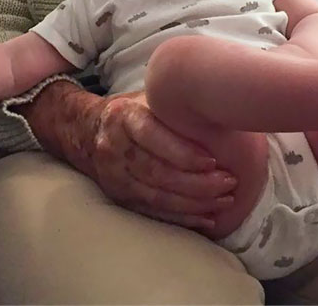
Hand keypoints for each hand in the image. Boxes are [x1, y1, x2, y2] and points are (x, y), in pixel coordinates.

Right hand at [18, 83, 237, 231]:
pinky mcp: (119, 197)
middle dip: (196, 183)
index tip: (213, 161)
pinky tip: (206, 218)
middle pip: (157, 172)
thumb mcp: (148, 97)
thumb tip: (220, 106)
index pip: (152, 136)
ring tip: (224, 201)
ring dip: (193, 204)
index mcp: (123, 117)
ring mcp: (114, 176)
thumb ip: (173, 105)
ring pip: (156, 197)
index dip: (182, 152)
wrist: (88, 130)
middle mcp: (114, 148)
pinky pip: (153, 212)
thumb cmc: (133, 110)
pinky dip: (181, 218)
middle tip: (229, 183)